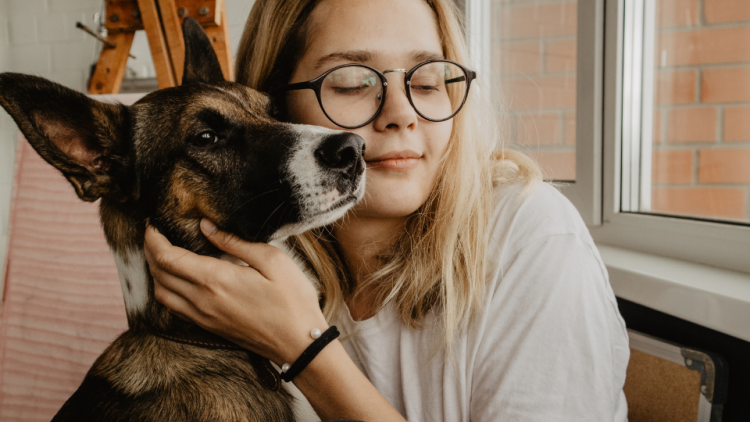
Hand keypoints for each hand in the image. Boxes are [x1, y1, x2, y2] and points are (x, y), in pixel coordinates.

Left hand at [143, 219, 328, 365]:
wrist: (299, 343)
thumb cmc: (292, 301)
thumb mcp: (273, 260)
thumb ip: (236, 242)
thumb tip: (207, 226)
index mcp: (216, 280)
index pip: (168, 257)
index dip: (154, 239)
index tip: (153, 223)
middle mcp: (202, 300)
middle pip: (159, 274)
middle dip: (151, 251)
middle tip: (154, 233)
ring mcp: (204, 317)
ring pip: (161, 294)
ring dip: (156, 272)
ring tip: (163, 254)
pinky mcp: (209, 327)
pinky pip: (174, 308)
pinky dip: (166, 290)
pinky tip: (177, 280)